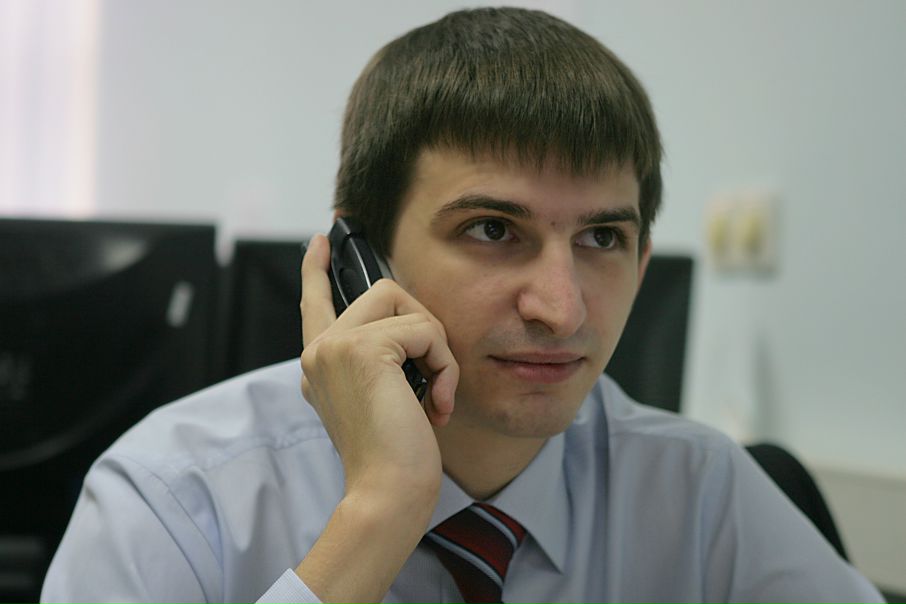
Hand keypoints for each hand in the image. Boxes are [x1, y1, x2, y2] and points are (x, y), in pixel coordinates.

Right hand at [296, 233, 458, 601]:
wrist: (388, 492)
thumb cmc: (393, 456)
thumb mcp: (381, 399)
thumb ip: (380, 360)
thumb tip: (411, 326)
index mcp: (320, 362)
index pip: (315, 300)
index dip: (318, 267)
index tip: (323, 237)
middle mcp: (320, 349)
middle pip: (384, 291)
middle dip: (423, 327)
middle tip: (431, 379)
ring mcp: (336, 345)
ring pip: (405, 303)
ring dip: (435, 348)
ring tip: (432, 394)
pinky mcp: (363, 348)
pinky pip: (424, 329)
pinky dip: (443, 363)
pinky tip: (434, 402)